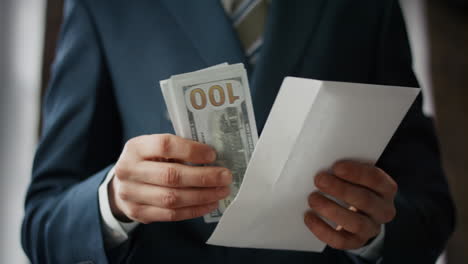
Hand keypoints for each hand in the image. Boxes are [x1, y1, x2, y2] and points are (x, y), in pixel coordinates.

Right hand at [109, 134, 231, 222]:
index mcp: (135, 148)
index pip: (165, 145)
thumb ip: (178, 149)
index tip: (212, 155)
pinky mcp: (138, 213)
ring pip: (173, 198)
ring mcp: (131, 194)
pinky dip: (194, 210)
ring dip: (202, 196)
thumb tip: (212, 157)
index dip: (191, 150)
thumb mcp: (155, 148)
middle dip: (203, 177)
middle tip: (225, 176)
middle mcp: (129, 170)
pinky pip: (171, 214)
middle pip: (171, 175)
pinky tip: (210, 203)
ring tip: (221, 191)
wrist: (123, 184)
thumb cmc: (148, 162)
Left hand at [304, 160, 396, 249]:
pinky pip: (340, 241)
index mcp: (386, 189)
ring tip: (313, 199)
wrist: (359, 213)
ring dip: (331, 210)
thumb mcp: (355, 176)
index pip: (376, 178)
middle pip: (365, 200)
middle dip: (340, 189)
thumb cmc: (353, 186)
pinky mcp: (356, 242)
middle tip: (319, 180)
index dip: (356, 172)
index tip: (336, 167)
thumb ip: (344, 170)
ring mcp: (371, 228)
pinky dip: (322, 229)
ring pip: (355, 223)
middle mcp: (383, 210)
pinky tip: (309, 216)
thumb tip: (323, 165)